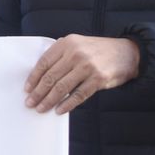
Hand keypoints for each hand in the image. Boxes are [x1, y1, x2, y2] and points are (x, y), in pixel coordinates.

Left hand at [24, 35, 139, 113]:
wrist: (128, 53)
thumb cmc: (98, 51)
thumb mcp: (78, 44)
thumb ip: (61, 55)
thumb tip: (40, 76)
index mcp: (67, 43)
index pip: (44, 63)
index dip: (33, 78)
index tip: (27, 89)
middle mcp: (76, 53)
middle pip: (50, 77)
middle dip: (38, 92)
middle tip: (30, 103)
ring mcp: (87, 66)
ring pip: (62, 87)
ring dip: (49, 100)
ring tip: (41, 108)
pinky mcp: (98, 79)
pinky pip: (78, 95)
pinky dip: (67, 104)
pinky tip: (59, 110)